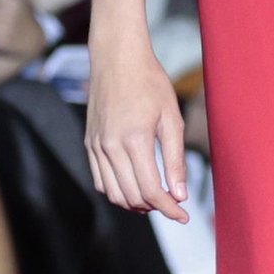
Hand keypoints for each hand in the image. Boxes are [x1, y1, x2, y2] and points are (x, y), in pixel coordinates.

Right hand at [85, 35, 188, 221]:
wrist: (117, 58)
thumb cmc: (149, 83)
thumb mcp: (171, 118)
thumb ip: (175, 159)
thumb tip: (179, 194)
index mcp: (134, 140)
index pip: (150, 191)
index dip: (169, 209)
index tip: (183, 215)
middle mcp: (110, 146)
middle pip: (131, 197)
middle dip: (155, 207)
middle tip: (174, 205)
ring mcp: (96, 146)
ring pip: (113, 193)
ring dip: (135, 204)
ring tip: (156, 198)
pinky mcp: (89, 143)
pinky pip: (100, 180)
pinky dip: (117, 191)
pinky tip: (134, 186)